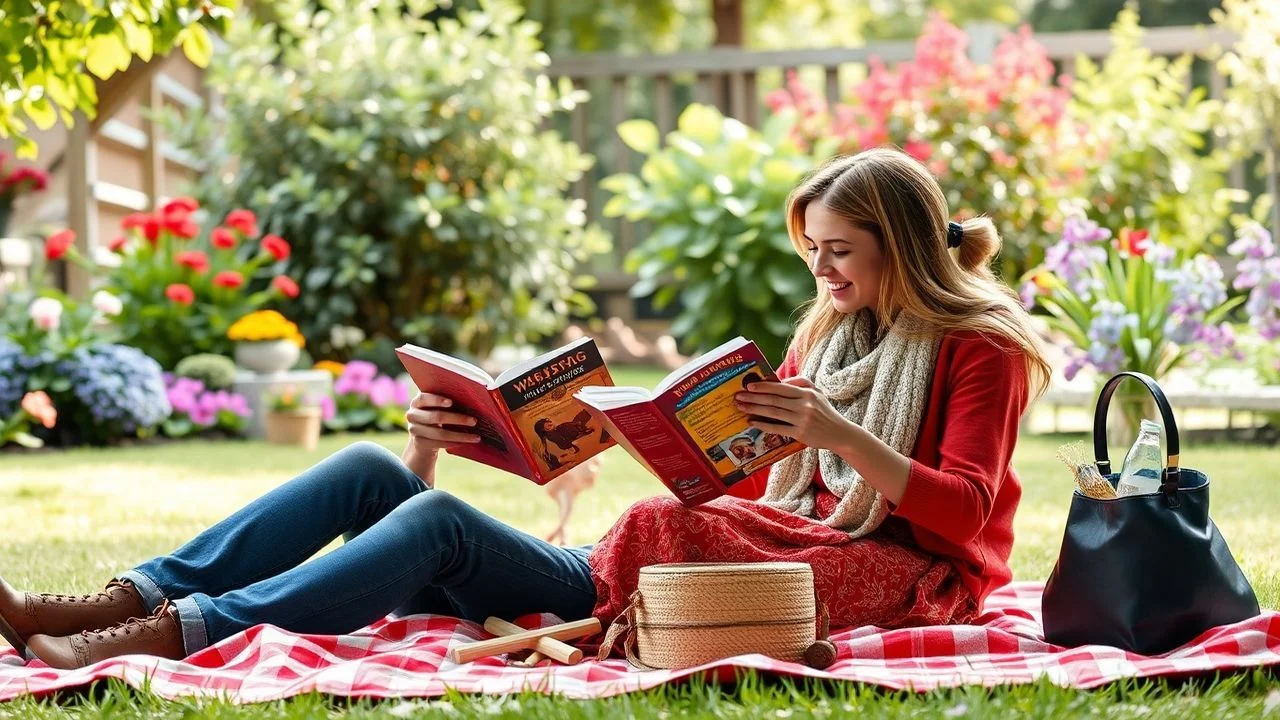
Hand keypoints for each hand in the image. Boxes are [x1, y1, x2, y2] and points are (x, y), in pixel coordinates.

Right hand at [405, 392, 481, 451]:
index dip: (437, 400)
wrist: (423, 438)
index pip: (424, 398)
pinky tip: (466, 442)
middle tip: (474, 421)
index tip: (452, 402)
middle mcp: (412, 415)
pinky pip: (439, 444)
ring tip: (476, 436)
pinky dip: (454, 443)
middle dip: (457, 419)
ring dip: (460, 435)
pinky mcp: (418, 443)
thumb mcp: (437, 407)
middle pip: (436, 417)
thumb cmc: (436, 416)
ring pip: (439, 433)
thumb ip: (447, 401)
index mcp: (417, 402)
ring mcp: (414, 430)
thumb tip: (472, 399)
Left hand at [735, 377, 854, 450]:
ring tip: (741, 407)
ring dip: (755, 410)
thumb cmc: (825, 411)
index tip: (749, 386)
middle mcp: (804, 405)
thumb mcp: (817, 393)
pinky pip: (778, 428)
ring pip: (773, 413)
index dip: (763, 387)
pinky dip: (763, 425)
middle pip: (774, 400)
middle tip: (738, 397)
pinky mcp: (800, 434)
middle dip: (754, 398)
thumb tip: (779, 380)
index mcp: (807, 393)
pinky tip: (752, 422)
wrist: (839, 433)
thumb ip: (800, 383)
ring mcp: (802, 420)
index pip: (781, 388)